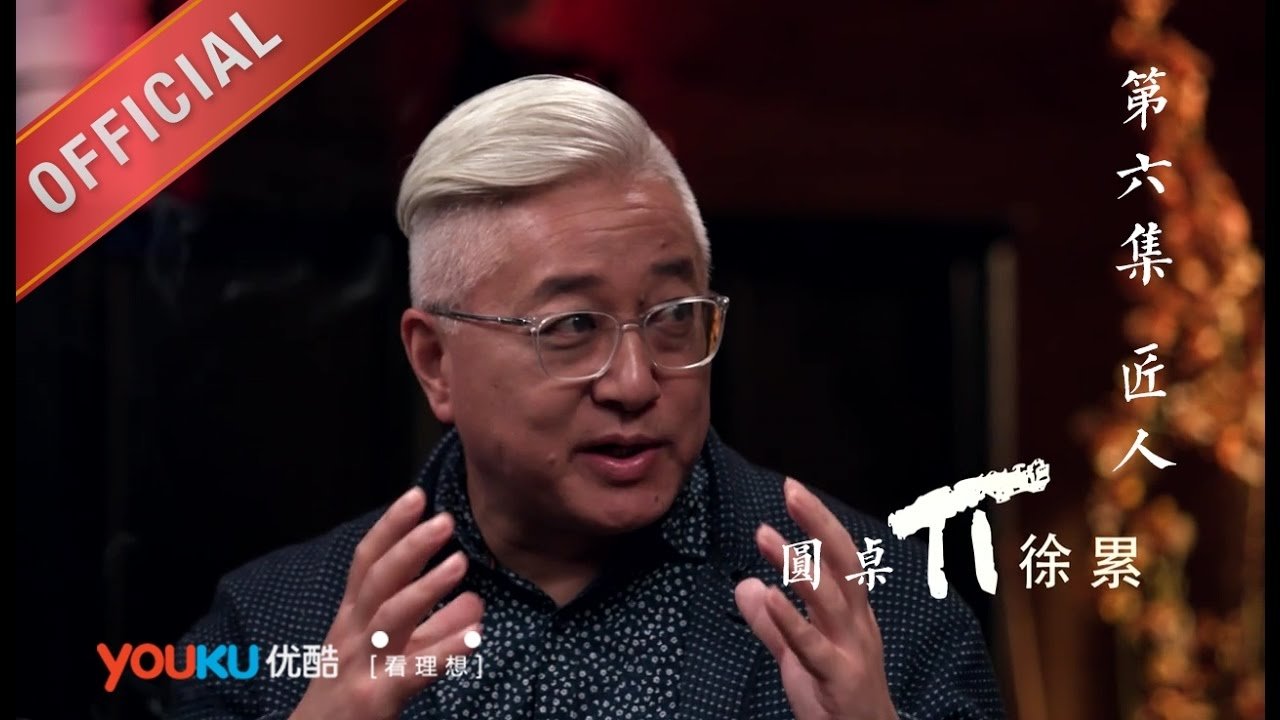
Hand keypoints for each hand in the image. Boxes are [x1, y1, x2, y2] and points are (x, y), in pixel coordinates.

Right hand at [291, 487, 484, 719]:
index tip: (417, 495)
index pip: (367, 563)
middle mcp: (351, 636)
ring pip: (389, 618)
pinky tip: (474, 637)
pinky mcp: (374, 699)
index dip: (390, 527)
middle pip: (376, 581)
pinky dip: (444, 651)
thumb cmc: (351, 697)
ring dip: (426, 587)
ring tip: (460, 563)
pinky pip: (411, 672)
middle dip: (409, 546)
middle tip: (445, 520)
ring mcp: (360, 666)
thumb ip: (433, 629)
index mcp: (351, 620)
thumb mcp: (389, 656)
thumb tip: (475, 602)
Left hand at [734, 478, 896, 719]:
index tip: (793, 490)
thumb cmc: (836, 698)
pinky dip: (790, 618)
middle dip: (820, 524)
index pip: (842, 557)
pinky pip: (812, 645)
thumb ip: (773, 623)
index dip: (820, 523)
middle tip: (792, 491)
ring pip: (829, 598)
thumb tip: (745, 586)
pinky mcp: (837, 679)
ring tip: (765, 534)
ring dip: (797, 563)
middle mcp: (858, 625)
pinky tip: (768, 594)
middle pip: (844, 564)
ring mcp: (851, 651)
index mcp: (854, 614)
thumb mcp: (800, 654)